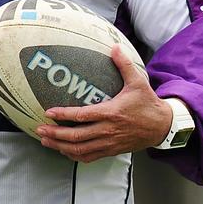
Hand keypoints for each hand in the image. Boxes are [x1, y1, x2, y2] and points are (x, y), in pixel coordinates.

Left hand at [37, 45, 171, 162]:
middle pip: (77, 137)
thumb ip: (124, 64)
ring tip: (45, 140)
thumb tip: (114, 46)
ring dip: (60, 146)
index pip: (83, 116)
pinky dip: (74, 155)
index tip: (49, 112)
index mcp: (112, 113)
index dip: (64, 115)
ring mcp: (109, 143)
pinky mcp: (112, 150)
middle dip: (56, 134)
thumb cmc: (147, 103)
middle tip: (39, 128)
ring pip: (81, 149)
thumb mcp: (138, 82)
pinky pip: (90, 157)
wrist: (163, 126)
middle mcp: (108, 130)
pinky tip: (63, 151)